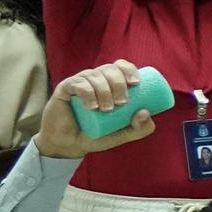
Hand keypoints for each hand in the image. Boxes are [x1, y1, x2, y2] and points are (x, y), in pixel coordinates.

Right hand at [34, 63, 159, 159]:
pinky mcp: (65, 89)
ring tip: (106, 109)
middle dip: (119, 83)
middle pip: (109, 69)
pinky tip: (92, 106)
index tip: (136, 83)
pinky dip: (87, 92)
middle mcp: (95, 79)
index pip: (120, 66)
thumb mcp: (122, 135)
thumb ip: (139, 129)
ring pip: (94, 75)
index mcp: (109, 83)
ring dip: (104, 90)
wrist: (69, 144)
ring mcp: (79, 82)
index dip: (129, 70)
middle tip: (122, 103)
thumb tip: (146, 112)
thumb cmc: (96, 135)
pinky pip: (77, 83)